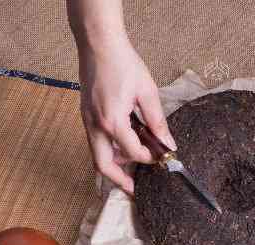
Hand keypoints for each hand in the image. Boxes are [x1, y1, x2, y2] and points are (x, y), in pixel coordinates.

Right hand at [78, 40, 175, 194]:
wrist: (99, 44)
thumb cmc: (123, 63)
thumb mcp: (147, 92)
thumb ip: (158, 122)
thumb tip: (168, 143)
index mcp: (113, 121)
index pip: (133, 153)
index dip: (150, 159)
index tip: (162, 158)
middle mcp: (95, 125)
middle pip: (103, 165)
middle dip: (120, 181)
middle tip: (136, 190)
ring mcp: (87, 120)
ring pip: (97, 155)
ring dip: (114, 165)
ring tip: (134, 168)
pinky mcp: (86, 115)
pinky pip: (95, 142)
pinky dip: (109, 150)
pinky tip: (125, 147)